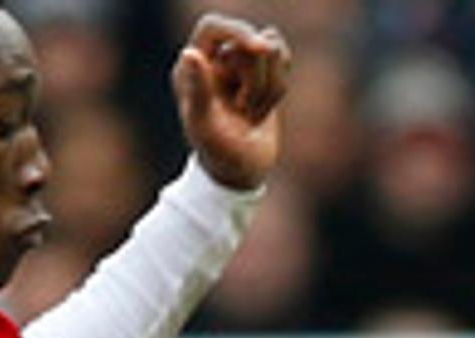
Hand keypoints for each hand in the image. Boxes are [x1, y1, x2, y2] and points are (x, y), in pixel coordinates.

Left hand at [173, 15, 289, 190]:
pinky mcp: (263, 73)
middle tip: (243, 111)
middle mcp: (214, 58)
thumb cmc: (218, 153)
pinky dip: (279, 87)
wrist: (241, 172)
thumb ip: (198, 90)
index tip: (259, 48)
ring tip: (251, 114)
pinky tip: (264, 108)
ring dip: (269, 88)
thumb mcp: (204, 127)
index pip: (214, 26)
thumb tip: (190, 53)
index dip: (239, 31)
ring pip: (272, 51)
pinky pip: (284, 61)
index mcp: (192, 65)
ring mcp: (240, 64)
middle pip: (250, 43)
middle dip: (256, 80)